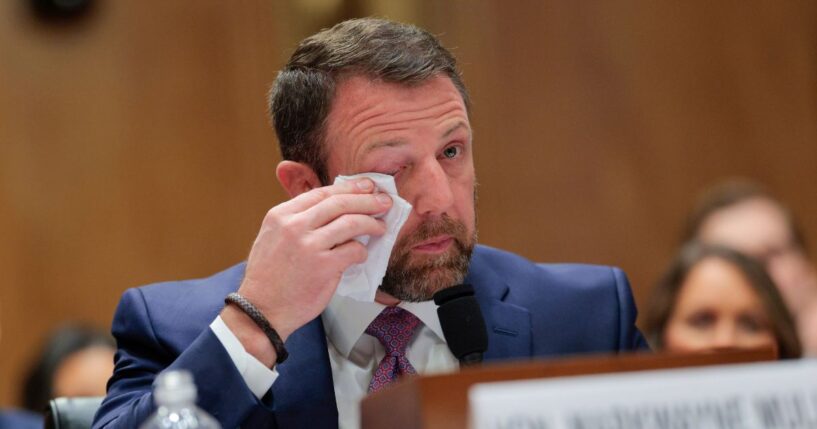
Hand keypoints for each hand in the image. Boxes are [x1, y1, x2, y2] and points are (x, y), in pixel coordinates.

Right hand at [221, 178, 391, 364]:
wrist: (261, 311)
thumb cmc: (269, 278)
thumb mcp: (272, 237)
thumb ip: (297, 221)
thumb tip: (332, 209)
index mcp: (281, 215)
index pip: (321, 193)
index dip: (349, 188)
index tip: (366, 187)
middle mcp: (294, 226)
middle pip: (340, 202)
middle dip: (367, 200)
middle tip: (384, 202)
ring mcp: (309, 246)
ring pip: (351, 223)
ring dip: (372, 223)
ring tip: (380, 227)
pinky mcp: (324, 266)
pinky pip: (353, 250)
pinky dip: (362, 251)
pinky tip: (362, 255)